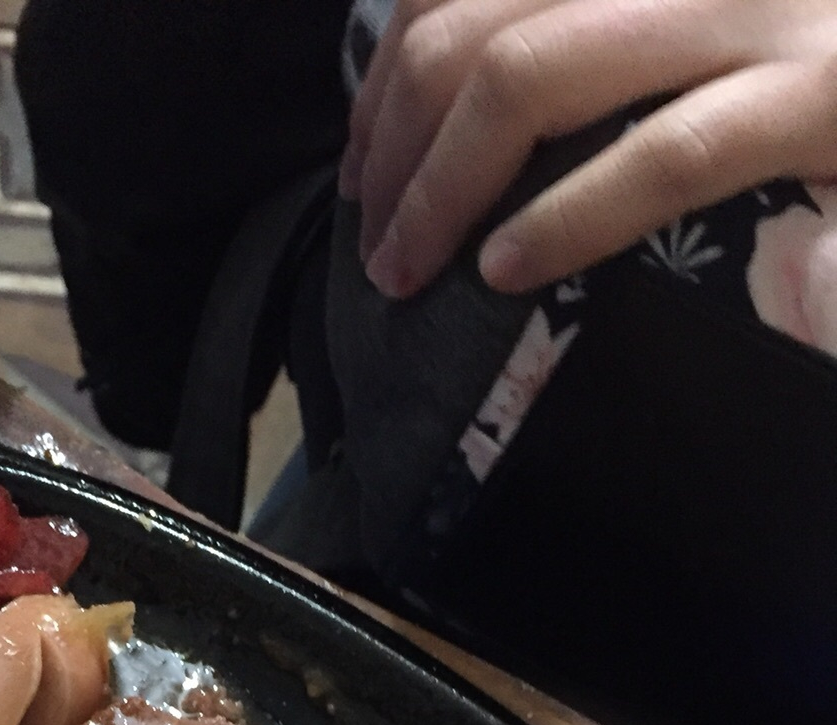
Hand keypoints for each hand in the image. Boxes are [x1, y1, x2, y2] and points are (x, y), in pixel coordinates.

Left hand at [341, 0, 836, 297]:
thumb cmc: (823, 50)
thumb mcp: (695, 18)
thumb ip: (595, 26)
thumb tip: (450, 91)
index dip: (386, 73)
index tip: (363, 161)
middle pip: (469, 27)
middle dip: (390, 142)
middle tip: (374, 235)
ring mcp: (764, 9)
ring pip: (529, 73)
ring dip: (436, 188)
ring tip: (404, 267)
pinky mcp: (825, 98)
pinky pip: (663, 156)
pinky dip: (563, 218)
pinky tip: (504, 270)